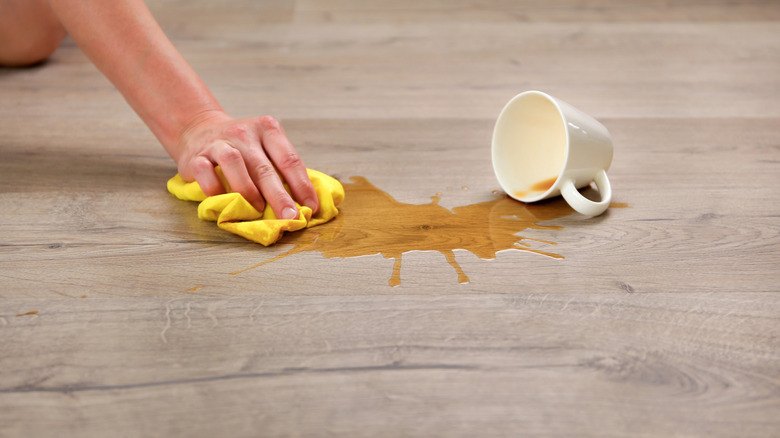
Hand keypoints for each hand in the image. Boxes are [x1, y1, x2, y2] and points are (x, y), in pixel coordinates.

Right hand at [175, 111, 318, 218]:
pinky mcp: (196, 156)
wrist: (199, 128)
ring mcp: (218, 142)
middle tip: (290, 217)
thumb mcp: (266, 146)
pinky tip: (223, 201)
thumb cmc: (242, 146)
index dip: (302, 185)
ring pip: (234, 163)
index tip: (312, 207)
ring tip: (257, 209)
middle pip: (264, 167)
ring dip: (248, 190)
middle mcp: (244, 133)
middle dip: (279, 196)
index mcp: (267, 129)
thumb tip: (305, 203)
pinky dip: (214, 188)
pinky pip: (204, 171)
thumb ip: (282, 169)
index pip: (289, 159)